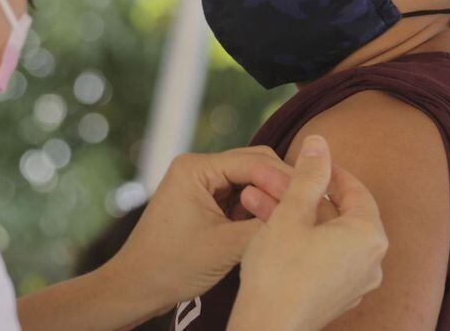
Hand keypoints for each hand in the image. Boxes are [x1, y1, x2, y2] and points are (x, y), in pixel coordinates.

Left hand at [102, 146, 292, 313]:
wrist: (137, 287)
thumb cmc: (172, 266)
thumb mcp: (226, 246)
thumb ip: (264, 224)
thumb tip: (302, 210)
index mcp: (196, 167)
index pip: (254, 161)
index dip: (284, 179)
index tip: (311, 198)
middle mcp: (197, 168)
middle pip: (255, 165)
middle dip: (281, 186)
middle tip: (312, 206)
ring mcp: (201, 184)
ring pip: (251, 181)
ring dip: (271, 197)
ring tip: (298, 216)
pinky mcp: (205, 201)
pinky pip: (240, 197)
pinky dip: (257, 208)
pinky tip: (275, 223)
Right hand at [229, 136, 387, 330]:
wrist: (268, 329)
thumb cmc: (280, 272)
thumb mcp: (291, 213)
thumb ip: (309, 175)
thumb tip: (320, 142)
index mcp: (369, 236)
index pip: (354, 189)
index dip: (326, 170)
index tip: (302, 160)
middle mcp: (372, 261)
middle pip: (337, 213)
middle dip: (299, 193)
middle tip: (270, 180)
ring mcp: (356, 283)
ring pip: (325, 235)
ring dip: (292, 215)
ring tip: (255, 201)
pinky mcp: (337, 297)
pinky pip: (322, 257)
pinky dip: (299, 240)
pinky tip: (267, 230)